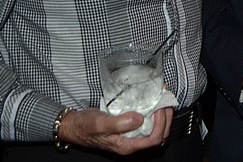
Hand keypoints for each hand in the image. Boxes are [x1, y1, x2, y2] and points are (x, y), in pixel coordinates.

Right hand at [57, 106, 172, 154]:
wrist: (75, 125)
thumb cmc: (85, 126)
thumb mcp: (101, 123)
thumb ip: (119, 123)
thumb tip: (139, 119)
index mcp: (127, 146)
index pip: (153, 139)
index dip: (161, 125)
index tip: (159, 108)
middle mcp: (132, 142)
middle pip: (159, 135)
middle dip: (166, 118)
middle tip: (165, 100)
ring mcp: (132, 134)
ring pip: (155, 128)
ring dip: (162, 114)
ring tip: (162, 97)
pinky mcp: (130, 125)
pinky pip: (147, 120)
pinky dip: (153, 110)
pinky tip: (153, 98)